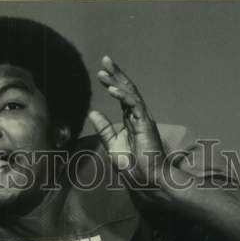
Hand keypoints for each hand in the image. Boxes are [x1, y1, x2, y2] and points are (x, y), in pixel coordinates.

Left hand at [89, 56, 164, 184]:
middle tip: (105, 60)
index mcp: (131, 120)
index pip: (122, 97)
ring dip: (118, 81)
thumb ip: (104, 129)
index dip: (112, 84)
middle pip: (127, 89)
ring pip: (131, 94)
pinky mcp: (146, 124)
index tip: (100, 74)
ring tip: (105, 71)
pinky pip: (134, 105)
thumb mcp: (112, 146)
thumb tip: (93, 112)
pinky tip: (112, 90)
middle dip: (116, 74)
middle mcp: (138, 116)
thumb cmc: (134, 166)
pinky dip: (123, 96)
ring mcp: (143, 119)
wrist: (147, 180)